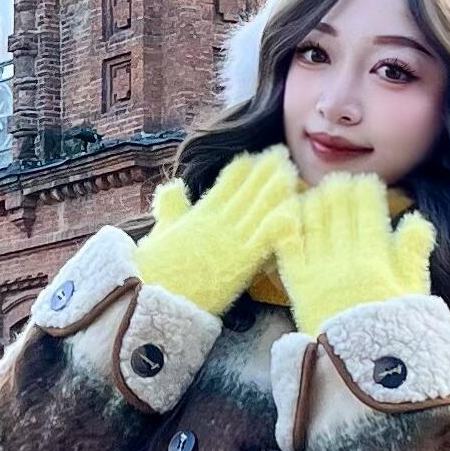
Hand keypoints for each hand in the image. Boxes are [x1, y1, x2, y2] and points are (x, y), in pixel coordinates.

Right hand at [135, 149, 302, 315]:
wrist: (155, 298)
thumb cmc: (155, 269)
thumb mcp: (161, 230)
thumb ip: (171, 207)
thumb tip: (174, 186)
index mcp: (201, 214)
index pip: (226, 182)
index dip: (243, 167)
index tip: (256, 154)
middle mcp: (219, 223)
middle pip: (248, 190)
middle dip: (265, 171)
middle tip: (282, 152)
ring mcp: (231, 242)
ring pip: (259, 209)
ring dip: (276, 189)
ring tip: (292, 171)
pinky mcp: (241, 264)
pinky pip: (265, 239)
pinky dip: (279, 223)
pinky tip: (293, 210)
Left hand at [275, 172, 436, 335]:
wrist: (365, 368)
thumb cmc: (395, 331)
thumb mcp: (414, 292)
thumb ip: (413, 252)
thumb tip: (416, 218)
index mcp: (376, 256)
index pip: (369, 211)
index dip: (366, 191)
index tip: (365, 180)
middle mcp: (346, 257)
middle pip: (340, 211)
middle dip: (339, 190)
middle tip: (337, 178)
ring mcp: (319, 268)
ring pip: (313, 222)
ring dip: (314, 202)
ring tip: (314, 190)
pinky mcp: (298, 284)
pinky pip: (288, 248)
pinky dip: (286, 226)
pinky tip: (283, 212)